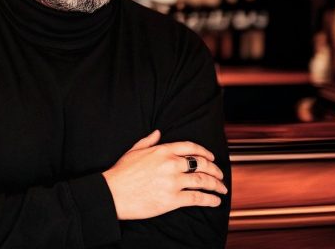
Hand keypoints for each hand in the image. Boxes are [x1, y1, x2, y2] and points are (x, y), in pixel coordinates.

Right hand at [102, 130, 227, 219]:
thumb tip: (158, 132)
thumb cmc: (121, 173)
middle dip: (215, 170)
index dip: (204, 152)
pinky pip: (197, 198)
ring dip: (216, 185)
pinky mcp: (172, 199)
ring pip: (203, 181)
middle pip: (201, 164)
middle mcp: (171, 164)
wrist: (113, 193)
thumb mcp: (134, 151)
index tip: (211, 157)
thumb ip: (148, 140)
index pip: (190, 147)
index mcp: (162, 150)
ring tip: (222, 189)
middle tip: (220, 175)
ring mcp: (173, 182)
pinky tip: (215, 201)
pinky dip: (209, 200)